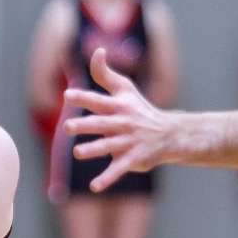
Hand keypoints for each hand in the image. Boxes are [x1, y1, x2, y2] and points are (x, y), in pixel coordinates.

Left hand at [62, 47, 178, 191]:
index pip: (98, 100)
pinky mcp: (134, 159)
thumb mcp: (125, 89)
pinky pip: (119, 169)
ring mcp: (129, 142)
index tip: (68, 96)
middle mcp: (123, 123)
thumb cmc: (140, 109)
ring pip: (109, 146)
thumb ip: (106, 73)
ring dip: (94, 150)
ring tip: (78, 153)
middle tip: (67, 127)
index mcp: (119, 106)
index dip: (83, 98)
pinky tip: (94, 187)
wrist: (170, 134)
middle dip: (85, 125)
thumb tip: (97, 50)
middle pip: (101, 124)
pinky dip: (108, 178)